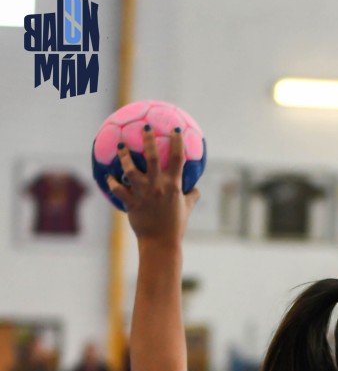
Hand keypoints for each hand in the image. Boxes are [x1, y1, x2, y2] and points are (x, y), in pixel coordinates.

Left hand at [107, 128, 198, 242]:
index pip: (178, 158)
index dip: (177, 141)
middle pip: (152, 157)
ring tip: (121, 146)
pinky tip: (108, 175)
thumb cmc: (175, 226)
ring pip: (130, 169)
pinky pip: (117, 189)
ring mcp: (143, 194)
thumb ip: (192, 197)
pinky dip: (111, 181)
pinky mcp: (131, 203)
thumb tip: (196, 189)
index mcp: (174, 186)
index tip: (175, 129)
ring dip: (124, 156)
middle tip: (144, 127)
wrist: (161, 244)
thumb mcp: (187, 209)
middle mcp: (158, 186)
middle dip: (148, 139)